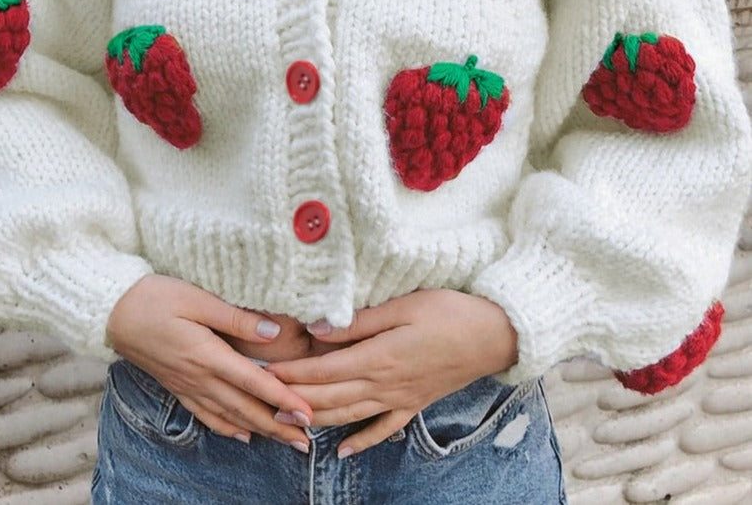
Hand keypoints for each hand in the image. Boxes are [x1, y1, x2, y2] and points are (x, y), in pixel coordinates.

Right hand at [106, 274, 313, 450]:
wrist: (112, 311)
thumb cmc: (155, 298)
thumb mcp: (197, 298)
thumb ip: (235, 318)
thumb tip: (272, 332)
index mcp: (207, 354)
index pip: (253, 382)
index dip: (283, 400)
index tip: (307, 414)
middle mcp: (199, 377)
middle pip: (245, 408)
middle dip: (278, 426)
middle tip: (306, 441)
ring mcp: (186, 385)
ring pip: (229, 416)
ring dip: (259, 431)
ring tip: (285, 441)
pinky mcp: (176, 386)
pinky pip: (206, 415)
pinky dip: (227, 428)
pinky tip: (242, 435)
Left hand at [265, 290, 517, 457]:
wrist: (495, 335)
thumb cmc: (450, 312)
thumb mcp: (404, 304)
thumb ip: (360, 319)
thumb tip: (319, 327)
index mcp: (379, 357)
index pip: (323, 370)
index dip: (292, 373)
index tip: (264, 371)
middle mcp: (385, 384)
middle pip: (329, 397)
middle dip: (293, 399)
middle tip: (262, 399)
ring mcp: (400, 398)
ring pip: (348, 415)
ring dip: (315, 420)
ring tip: (286, 423)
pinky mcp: (414, 403)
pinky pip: (382, 428)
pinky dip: (360, 441)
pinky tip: (341, 452)